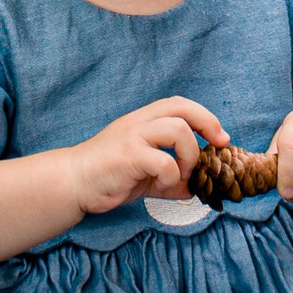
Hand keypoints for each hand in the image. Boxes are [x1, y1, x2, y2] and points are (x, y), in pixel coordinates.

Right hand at [64, 97, 229, 216]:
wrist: (73, 183)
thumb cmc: (108, 176)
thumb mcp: (145, 175)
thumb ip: (171, 178)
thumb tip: (197, 188)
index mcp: (142, 121)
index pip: (179, 104)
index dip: (205, 116)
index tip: (219, 137)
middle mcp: (138, 122)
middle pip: (182, 108)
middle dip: (208, 124)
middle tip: (218, 145)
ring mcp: (132, 137)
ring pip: (178, 130)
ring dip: (189, 156)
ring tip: (181, 175)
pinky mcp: (128, 156)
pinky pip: (165, 163)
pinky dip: (172, 177)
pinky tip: (163, 185)